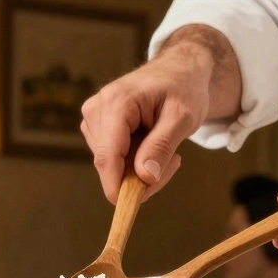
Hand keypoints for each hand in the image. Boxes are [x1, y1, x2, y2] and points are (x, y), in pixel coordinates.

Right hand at [80, 26, 238, 202]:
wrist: (179, 70)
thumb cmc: (184, 88)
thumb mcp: (183, 117)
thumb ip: (162, 146)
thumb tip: (144, 177)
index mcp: (117, 102)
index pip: (107, 154)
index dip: (115, 186)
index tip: (129, 208)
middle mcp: (97, 108)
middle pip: (109, 164)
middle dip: (139, 176)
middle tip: (174, 164)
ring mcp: (93, 117)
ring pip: (109, 164)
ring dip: (137, 170)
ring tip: (166, 149)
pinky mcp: (96, 125)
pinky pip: (111, 158)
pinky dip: (132, 162)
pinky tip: (151, 146)